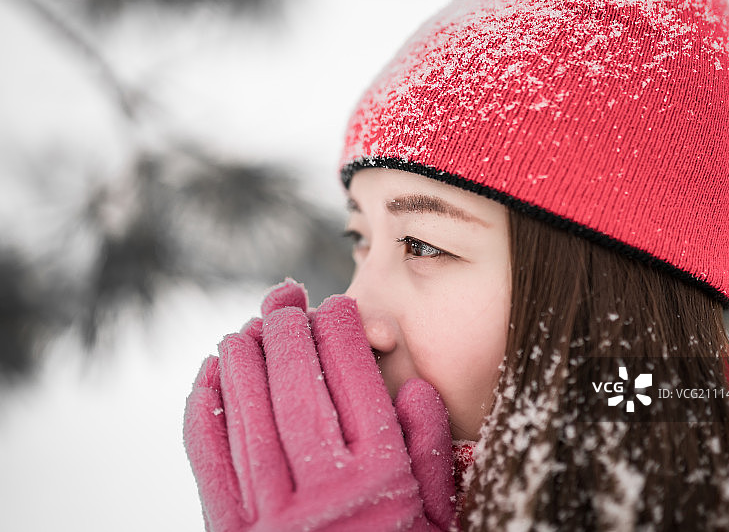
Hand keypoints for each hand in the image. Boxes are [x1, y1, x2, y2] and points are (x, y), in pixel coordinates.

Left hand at [183, 280, 455, 530]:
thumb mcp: (443, 517)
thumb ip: (434, 452)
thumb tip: (414, 384)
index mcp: (385, 480)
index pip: (359, 380)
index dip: (344, 330)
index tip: (338, 306)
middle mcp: (328, 493)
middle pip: (300, 386)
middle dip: (291, 331)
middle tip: (286, 299)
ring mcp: (275, 516)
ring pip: (251, 414)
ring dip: (245, 359)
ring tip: (247, 325)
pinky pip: (210, 461)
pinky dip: (204, 410)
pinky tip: (209, 373)